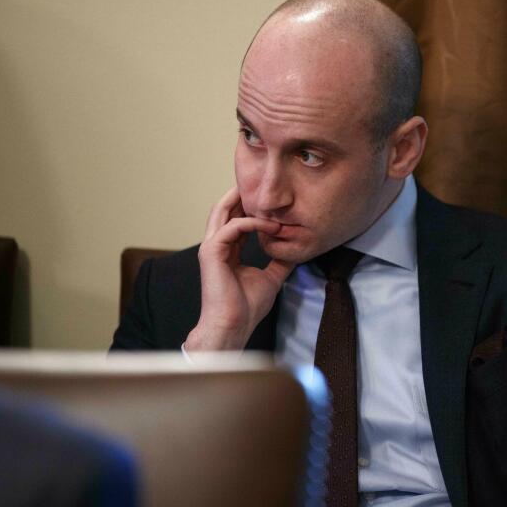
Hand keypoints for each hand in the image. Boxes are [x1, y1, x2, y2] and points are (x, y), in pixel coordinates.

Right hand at [184, 187, 293, 350]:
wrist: (233, 325)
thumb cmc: (247, 307)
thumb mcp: (271, 278)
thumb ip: (279, 261)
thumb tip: (294, 249)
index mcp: (227, 251)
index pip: (235, 220)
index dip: (250, 207)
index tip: (270, 200)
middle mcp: (217, 245)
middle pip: (224, 209)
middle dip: (240, 194)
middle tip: (259, 182)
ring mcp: (211, 248)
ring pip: (222, 212)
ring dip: (243, 201)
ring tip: (262, 193)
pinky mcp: (211, 252)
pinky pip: (231, 227)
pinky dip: (251, 223)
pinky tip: (270, 226)